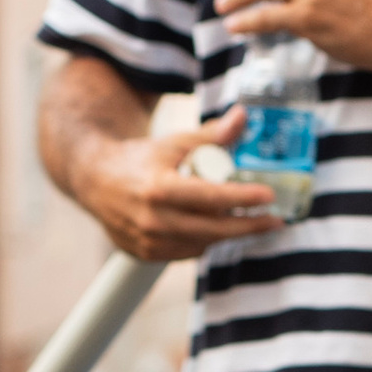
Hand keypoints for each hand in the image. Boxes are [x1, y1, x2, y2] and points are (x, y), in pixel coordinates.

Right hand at [62, 100, 277, 260]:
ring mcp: (147, 241)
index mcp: (157, 188)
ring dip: (225, 232)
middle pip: (212, 230)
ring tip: (243, 218)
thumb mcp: (175, 143)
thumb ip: (210, 136)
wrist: (96, 180)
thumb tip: (242, 117)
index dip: (242, 199)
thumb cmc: (142, 159)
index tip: (269, 196)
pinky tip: (213, 227)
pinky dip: (203, 240)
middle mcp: (151, 219)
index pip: (209, 198)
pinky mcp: (145, 254)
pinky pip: (186, 252)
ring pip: (201, 243)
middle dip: (247, 226)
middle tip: (275, 221)